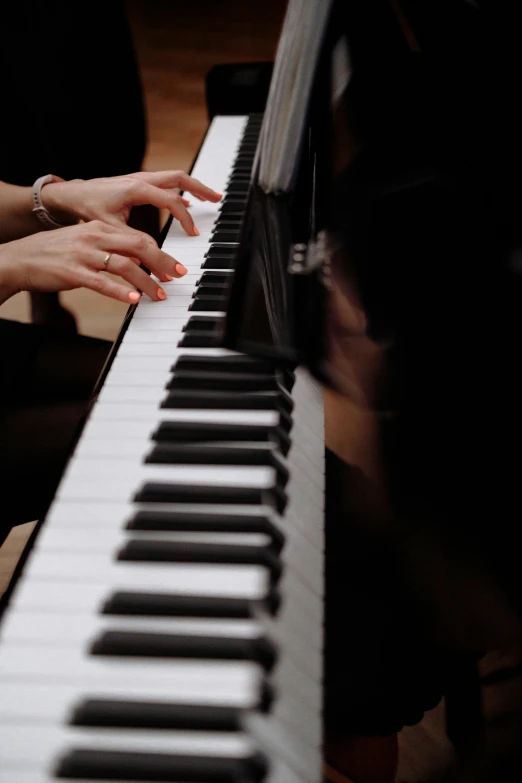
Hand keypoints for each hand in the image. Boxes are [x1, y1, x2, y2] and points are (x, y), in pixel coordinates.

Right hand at [0, 220, 186, 304]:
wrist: (19, 258)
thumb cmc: (56, 255)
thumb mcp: (85, 244)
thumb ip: (111, 249)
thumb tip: (139, 262)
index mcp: (99, 229)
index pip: (138, 237)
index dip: (161, 253)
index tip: (175, 268)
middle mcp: (94, 238)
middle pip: (138, 246)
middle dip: (163, 262)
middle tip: (178, 277)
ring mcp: (83, 255)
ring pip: (124, 265)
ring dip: (147, 282)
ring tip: (160, 295)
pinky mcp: (72, 273)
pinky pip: (101, 282)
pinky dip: (120, 291)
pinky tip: (134, 299)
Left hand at [42, 171, 221, 235]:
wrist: (71, 195)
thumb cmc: (88, 209)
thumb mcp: (111, 229)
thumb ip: (134, 243)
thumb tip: (154, 260)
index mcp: (137, 188)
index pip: (171, 200)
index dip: (184, 218)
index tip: (193, 233)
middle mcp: (141, 179)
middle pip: (179, 178)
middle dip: (200, 188)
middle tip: (217, 199)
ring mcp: (140, 179)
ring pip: (174, 178)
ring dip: (193, 187)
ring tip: (209, 198)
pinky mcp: (138, 183)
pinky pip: (165, 183)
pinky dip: (180, 190)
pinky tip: (186, 201)